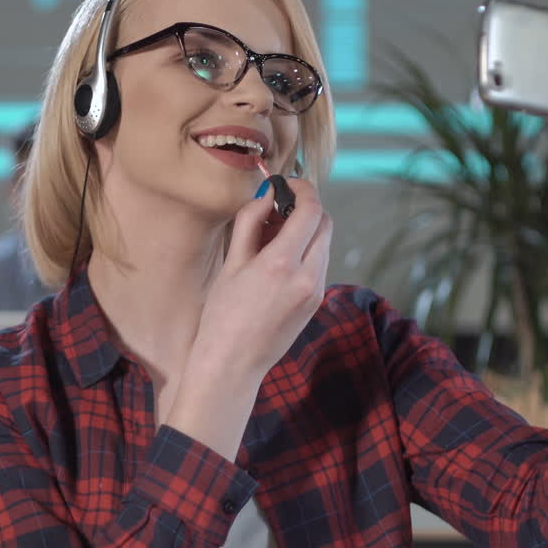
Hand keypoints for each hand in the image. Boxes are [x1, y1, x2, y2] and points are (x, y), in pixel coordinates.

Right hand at [164, 178, 331, 459]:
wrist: (232, 364)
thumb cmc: (222, 314)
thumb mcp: (231, 263)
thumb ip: (251, 222)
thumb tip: (268, 195)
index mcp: (283, 263)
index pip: (311, 210)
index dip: (303, 189)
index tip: (287, 183)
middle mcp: (307, 276)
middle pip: (325, 224)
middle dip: (307, 209)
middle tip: (278, 209)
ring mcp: (316, 291)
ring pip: (324, 244)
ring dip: (306, 231)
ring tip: (271, 237)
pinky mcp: (316, 302)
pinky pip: (318, 264)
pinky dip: (305, 251)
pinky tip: (278, 260)